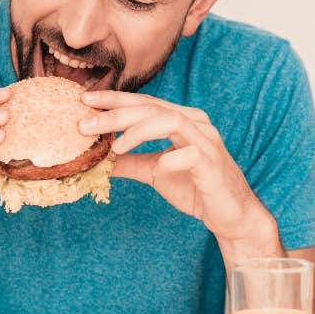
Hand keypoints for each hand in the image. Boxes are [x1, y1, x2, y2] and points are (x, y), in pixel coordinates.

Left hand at [79, 91, 268, 240]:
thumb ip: (129, 161)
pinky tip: (157, 169)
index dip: (114, 99)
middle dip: (116, 114)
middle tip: (84, 125)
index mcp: (182, 120)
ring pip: (171, 121)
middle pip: (152, 108)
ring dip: (138, 131)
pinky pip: (191, 155)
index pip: (144, 102)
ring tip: (115, 147)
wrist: (230, 214)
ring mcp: (206, 142)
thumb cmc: (195, 187)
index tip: (84, 101)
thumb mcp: (154, 171)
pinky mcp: (214, 165)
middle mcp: (195, 124)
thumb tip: (94, 158)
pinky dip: (170, 159)